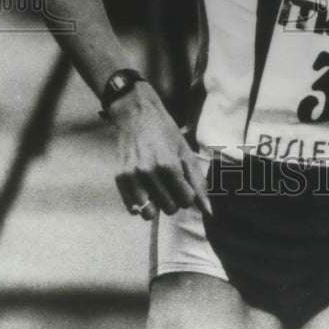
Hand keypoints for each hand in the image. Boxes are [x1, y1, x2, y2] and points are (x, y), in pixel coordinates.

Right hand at [105, 82, 211, 221]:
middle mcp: (149, 172)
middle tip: (171, 184)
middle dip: (174, 200)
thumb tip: (209, 211)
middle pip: (169, 208)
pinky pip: (133, 208)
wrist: (137, 115)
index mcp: (169, 165)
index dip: (188, 194)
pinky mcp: (120, 178)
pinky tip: (145, 190)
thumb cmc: (166, 132)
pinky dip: (141, 204)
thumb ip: (198, 182)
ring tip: (158, 190)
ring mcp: (132, 176)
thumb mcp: (186, 152)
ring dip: (157, 205)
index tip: (184, 184)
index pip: (186, 200)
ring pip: (149, 213)